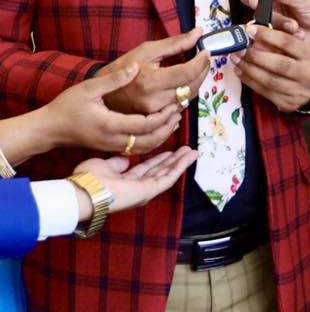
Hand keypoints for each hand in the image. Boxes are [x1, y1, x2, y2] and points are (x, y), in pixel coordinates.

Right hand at [39, 63, 182, 156]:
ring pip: (145, 147)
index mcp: (110, 124)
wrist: (50, 128)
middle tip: (180, 110)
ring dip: (162, 134)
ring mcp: (112, 146)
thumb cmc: (67, 106)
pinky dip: (152, 140)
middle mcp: (113, 139)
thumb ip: (113, 79)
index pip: (144, 125)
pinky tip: (160, 127)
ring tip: (175, 117)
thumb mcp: (89, 88)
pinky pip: (137, 148)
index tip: (175, 103)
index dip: (162, 116)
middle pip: (149, 139)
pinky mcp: (111, 147)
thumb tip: (134, 67)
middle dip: (167, 126)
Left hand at [72, 146, 197, 217]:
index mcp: (125, 182)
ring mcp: (143, 191)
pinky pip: (167, 178)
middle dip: (174, 160)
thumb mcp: (103, 165)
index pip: (146, 169)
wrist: (84, 192)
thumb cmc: (89, 179)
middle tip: (187, 149)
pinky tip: (188, 157)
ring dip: (180, 162)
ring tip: (193, 151)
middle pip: (160, 171)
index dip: (158, 159)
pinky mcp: (148, 191)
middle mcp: (137, 187)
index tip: (169, 149)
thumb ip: (116, 163)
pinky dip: (179, 167)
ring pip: (167, 174)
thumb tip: (126, 160)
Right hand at [95, 28, 209, 118]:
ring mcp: (153, 115)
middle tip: (204, 59)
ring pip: (187, 100)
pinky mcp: (154, 122)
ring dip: (196, 84)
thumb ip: (175, 43)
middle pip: (191, 88)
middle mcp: (153, 102)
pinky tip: (185, 85)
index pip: (187, 72)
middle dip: (202, 72)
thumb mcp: (147, 50)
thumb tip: (198, 32)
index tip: (206, 51)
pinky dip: (185, 96)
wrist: (102, 93)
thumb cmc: (123, 67)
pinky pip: (178, 110)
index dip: (201, 62)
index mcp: (151, 81)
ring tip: (196, 69)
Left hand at [230, 26, 309, 111]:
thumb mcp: (300, 45)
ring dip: (248, 69)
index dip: (267, 35)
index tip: (250, 30)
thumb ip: (284, 36)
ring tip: (236, 59)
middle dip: (255, 55)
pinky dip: (249, 81)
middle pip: (278, 64)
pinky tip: (241, 72)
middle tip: (240, 48)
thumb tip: (257, 31)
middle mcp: (308, 74)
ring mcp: (299, 91)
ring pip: (269, 80)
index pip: (287, 42)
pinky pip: (264, 92)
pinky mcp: (288, 103)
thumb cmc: (303, 61)